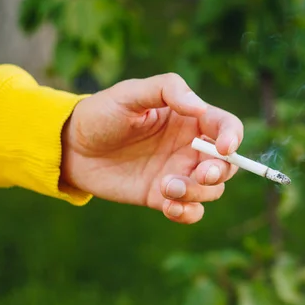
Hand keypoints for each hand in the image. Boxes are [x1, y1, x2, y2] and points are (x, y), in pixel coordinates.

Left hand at [60, 73, 242, 223]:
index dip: (233, 137)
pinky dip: (187, 213)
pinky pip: (190, 211)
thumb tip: (199, 107)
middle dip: (219, 172)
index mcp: (190, 119)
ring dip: (197, 193)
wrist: (72, 146)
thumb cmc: (102, 113)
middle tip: (199, 174)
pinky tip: (169, 207)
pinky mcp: (162, 196)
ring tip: (167, 187)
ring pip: (211, 190)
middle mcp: (190, 147)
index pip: (227, 126)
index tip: (223, 147)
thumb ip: (167, 91)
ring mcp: (178, 173)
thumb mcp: (130, 93)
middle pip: (227, 164)